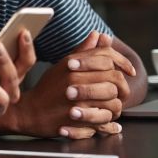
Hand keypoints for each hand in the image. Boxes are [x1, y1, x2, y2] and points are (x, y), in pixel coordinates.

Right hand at [13, 31, 134, 138]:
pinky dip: (110, 122)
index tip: (129, 70)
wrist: (29, 112)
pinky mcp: (79, 121)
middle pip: (115, 78)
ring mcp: (77, 101)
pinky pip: (107, 121)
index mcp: (72, 64)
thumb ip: (83, 51)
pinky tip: (106, 120)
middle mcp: (75, 80)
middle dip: (122, 86)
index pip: (107, 57)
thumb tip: (98, 34)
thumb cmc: (47, 89)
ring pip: (115, 102)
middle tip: (120, 91)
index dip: (123, 62)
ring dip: (116, 106)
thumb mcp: (62, 66)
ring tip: (109, 106)